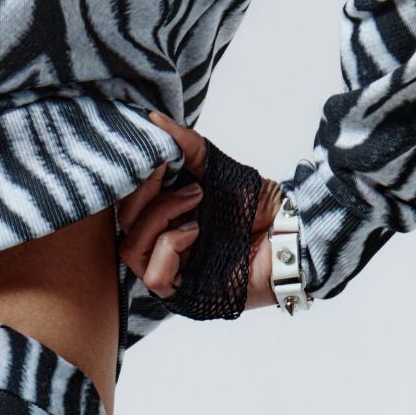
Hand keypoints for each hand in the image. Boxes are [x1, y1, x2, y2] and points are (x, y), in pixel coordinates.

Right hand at [115, 110, 283, 309]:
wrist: (290, 231)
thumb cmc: (258, 205)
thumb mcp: (216, 168)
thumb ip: (187, 147)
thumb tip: (154, 120)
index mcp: (165, 218)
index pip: (127, 205)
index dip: (134, 179)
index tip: (157, 154)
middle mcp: (163, 246)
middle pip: (125, 226)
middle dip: (146, 193)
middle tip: (176, 174)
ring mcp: (174, 271)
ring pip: (133, 250)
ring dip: (160, 216)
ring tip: (196, 197)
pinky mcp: (188, 294)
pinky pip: (156, 277)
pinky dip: (170, 245)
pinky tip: (195, 230)